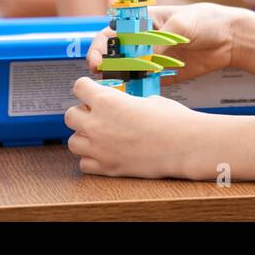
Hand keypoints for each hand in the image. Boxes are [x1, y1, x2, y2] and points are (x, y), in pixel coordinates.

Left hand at [65, 77, 199, 177]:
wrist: (184, 145)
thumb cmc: (172, 120)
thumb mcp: (148, 99)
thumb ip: (126, 102)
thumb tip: (123, 105)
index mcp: (107, 100)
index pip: (78, 87)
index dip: (86, 87)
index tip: (91, 90)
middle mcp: (97, 123)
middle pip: (70, 115)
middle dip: (82, 113)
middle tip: (96, 114)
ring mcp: (99, 147)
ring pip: (72, 141)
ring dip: (83, 136)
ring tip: (100, 135)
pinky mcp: (106, 167)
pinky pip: (84, 163)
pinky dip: (91, 158)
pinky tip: (105, 152)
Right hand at [86, 2, 242, 83]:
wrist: (231, 37)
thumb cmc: (206, 20)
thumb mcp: (182, 24)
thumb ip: (161, 41)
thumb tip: (146, 61)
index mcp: (144, 23)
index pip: (113, 33)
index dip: (100, 46)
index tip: (98, 60)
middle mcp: (144, 42)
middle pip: (115, 55)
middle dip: (105, 67)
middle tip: (103, 78)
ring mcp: (153, 60)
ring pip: (128, 73)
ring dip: (119, 82)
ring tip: (117, 91)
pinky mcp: (164, 75)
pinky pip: (145, 86)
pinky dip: (138, 92)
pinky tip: (135, 98)